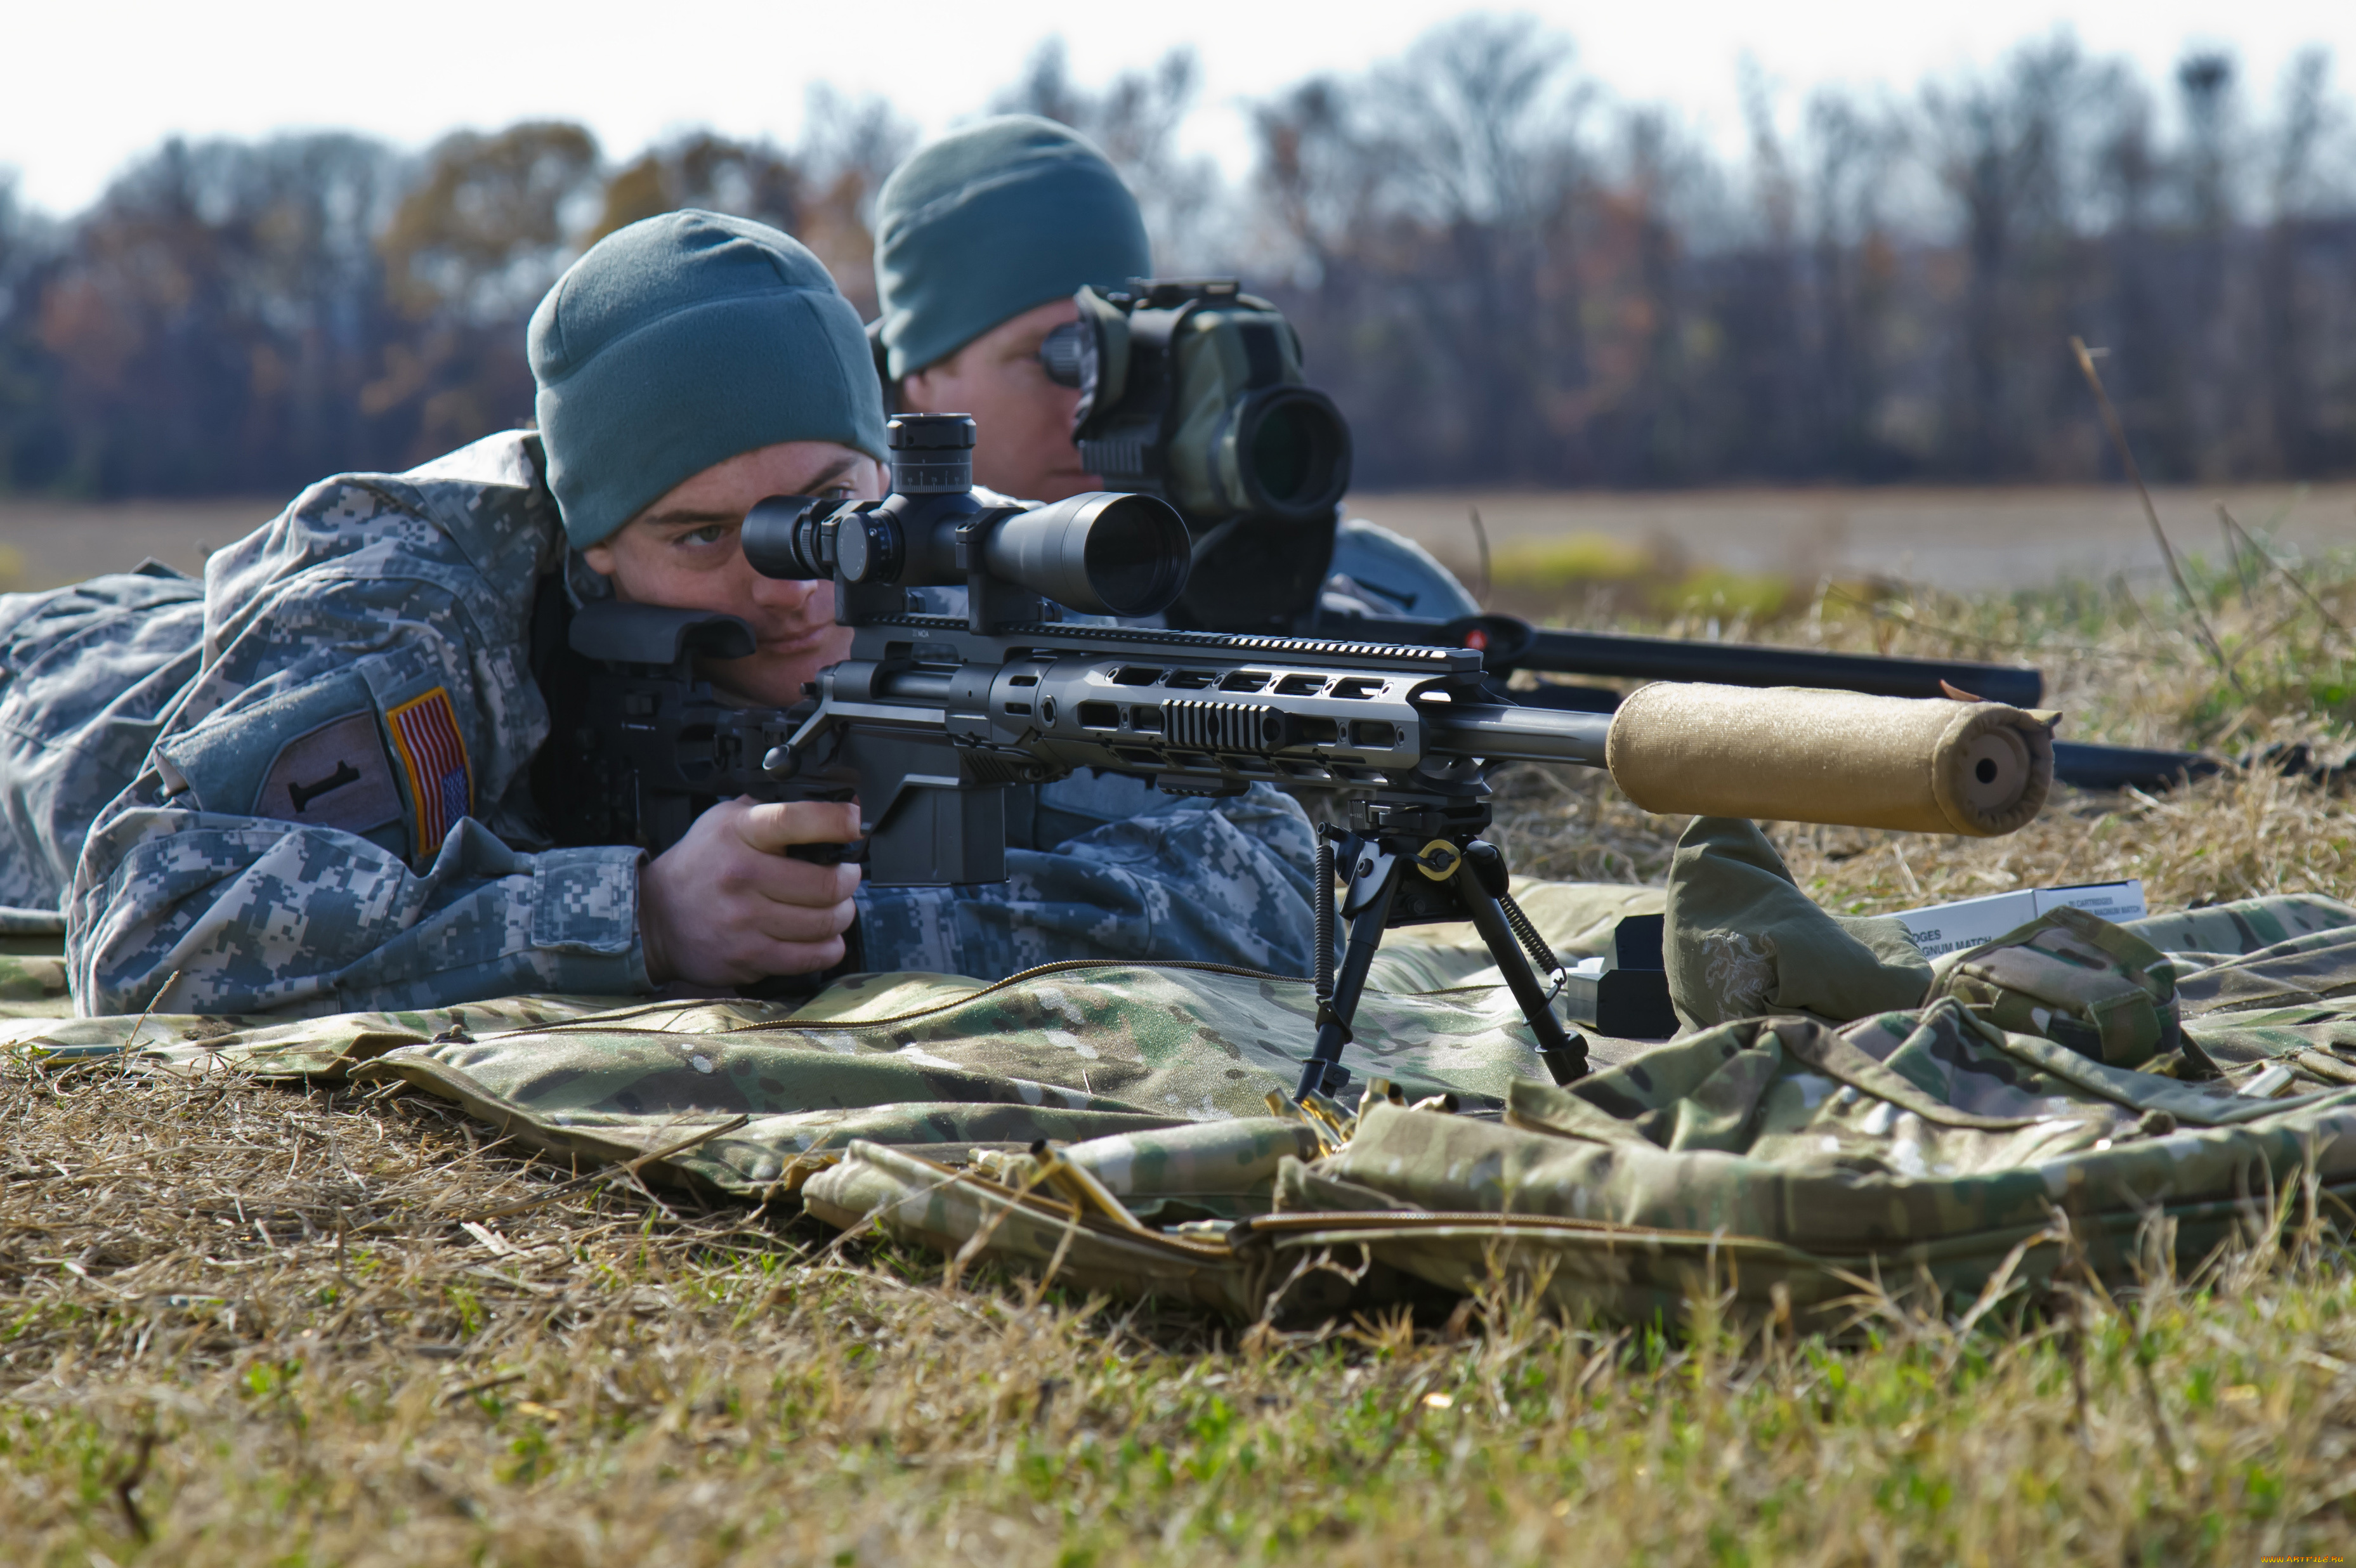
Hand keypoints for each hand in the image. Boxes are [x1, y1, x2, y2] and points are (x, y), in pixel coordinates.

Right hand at [639, 797, 862, 985]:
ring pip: (825, 922)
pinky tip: (823, 936)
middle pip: (826, 883)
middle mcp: (742, 876)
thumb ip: (775, 809)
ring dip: (842, 914)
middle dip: (848, 880)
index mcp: (739, 833)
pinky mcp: (749, 957)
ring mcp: (745, 920)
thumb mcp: (726, 819)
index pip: (797, 820)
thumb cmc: (700, 864)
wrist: (656, 916)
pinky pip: (811, 957)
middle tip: (845, 877)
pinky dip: (829, 947)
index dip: (837, 821)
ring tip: (835, 907)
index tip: (853, 824)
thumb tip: (838, 804)